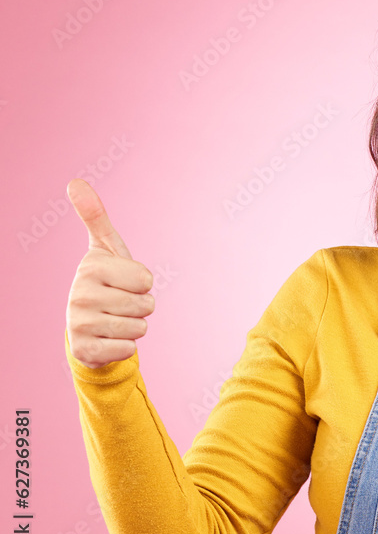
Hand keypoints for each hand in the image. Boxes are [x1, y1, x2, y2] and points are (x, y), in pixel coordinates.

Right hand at [65, 179, 154, 368]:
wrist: (86, 326)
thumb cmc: (105, 281)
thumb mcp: (105, 248)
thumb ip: (95, 216)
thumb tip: (75, 182)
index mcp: (91, 268)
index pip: (146, 280)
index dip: (142, 284)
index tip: (123, 282)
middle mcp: (80, 295)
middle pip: (146, 305)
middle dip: (140, 306)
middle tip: (119, 303)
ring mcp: (80, 324)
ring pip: (140, 328)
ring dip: (134, 326)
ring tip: (115, 319)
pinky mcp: (85, 351)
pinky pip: (129, 349)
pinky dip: (125, 347)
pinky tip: (108, 339)